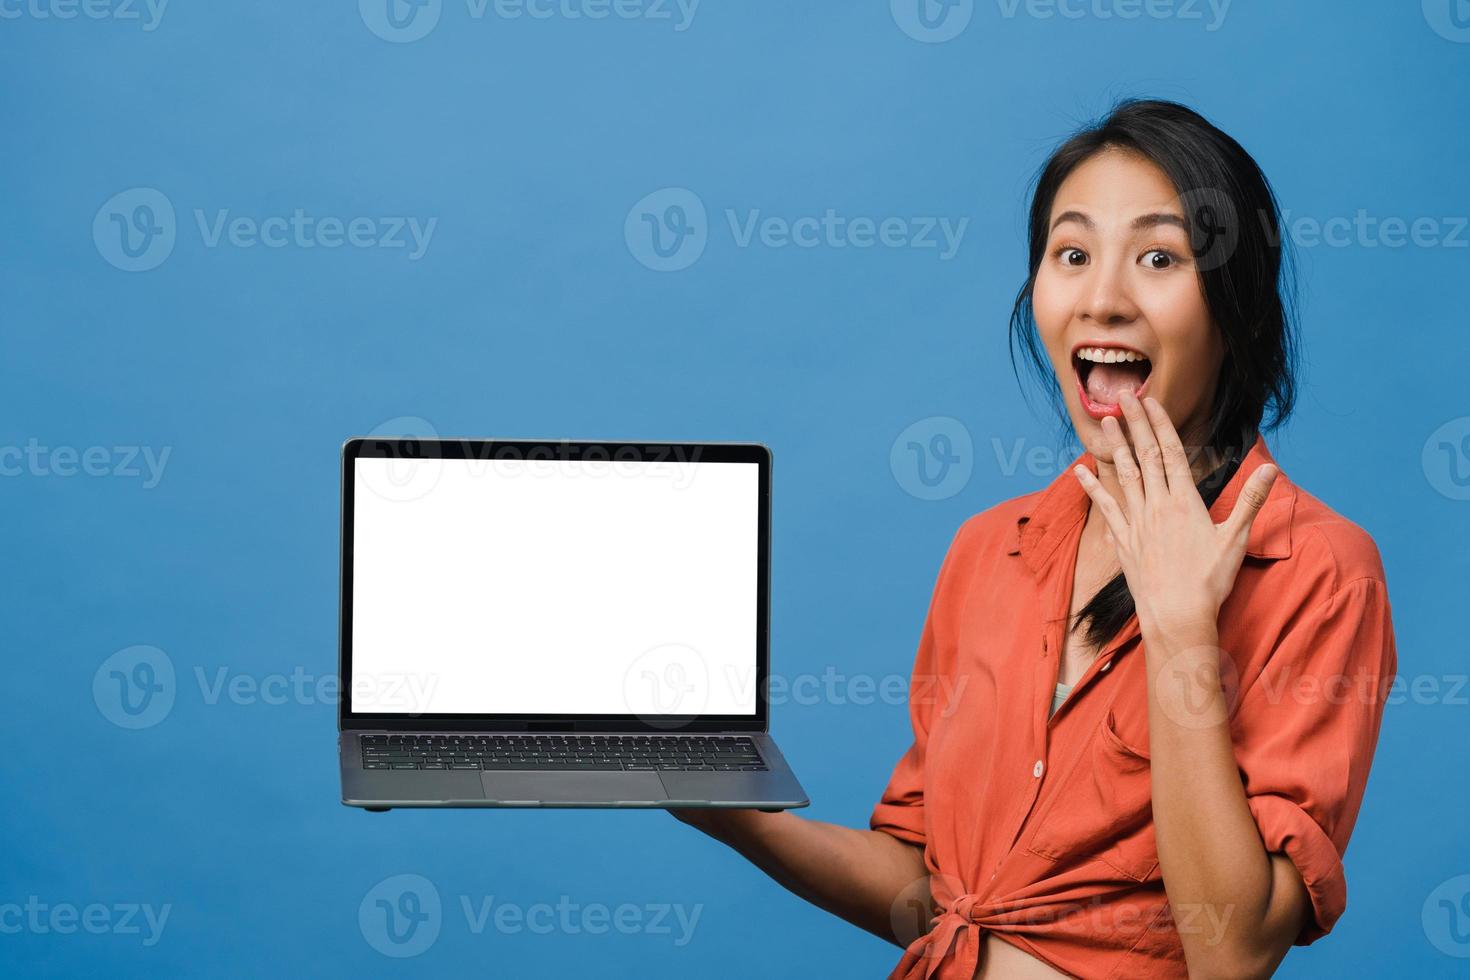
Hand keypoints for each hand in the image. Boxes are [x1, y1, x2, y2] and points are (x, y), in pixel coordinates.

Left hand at [1071, 390, 1277, 633]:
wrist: (1178, 615)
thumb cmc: (1210, 581)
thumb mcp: (1236, 538)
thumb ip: (1252, 500)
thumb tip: (1271, 469)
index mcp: (1185, 501)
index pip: (1171, 453)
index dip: (1160, 424)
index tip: (1150, 401)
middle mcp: (1157, 505)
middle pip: (1145, 456)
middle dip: (1135, 423)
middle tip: (1122, 396)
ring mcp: (1137, 522)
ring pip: (1124, 475)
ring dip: (1115, 446)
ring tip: (1106, 422)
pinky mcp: (1123, 540)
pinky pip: (1105, 507)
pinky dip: (1092, 487)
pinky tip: (1080, 471)